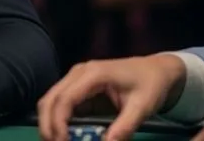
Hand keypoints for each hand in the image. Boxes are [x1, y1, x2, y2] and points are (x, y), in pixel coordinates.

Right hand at [38, 55, 186, 140]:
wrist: (155, 70)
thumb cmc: (149, 85)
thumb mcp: (142, 108)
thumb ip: (124, 128)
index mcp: (93, 74)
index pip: (66, 99)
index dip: (59, 122)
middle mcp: (78, 73)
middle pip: (50, 98)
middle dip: (48, 124)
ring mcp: (76, 78)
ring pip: (51, 100)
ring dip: (49, 122)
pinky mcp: (78, 86)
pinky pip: (60, 103)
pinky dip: (58, 120)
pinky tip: (65, 135)